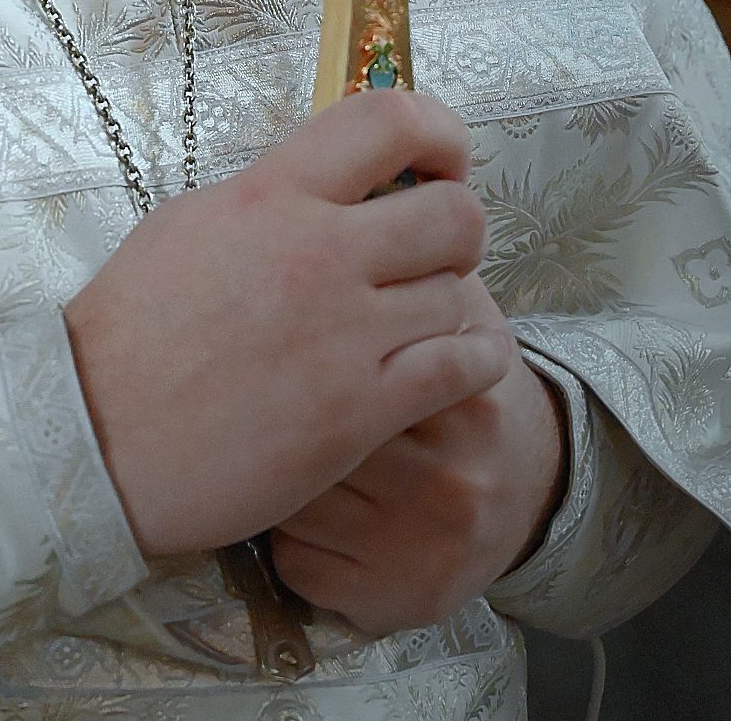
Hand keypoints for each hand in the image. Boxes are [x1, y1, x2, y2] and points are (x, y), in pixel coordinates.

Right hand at [63, 93, 513, 557]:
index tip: (438, 162)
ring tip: (421, 322)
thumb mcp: (190, 224)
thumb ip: (267, 199)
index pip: (388, 120)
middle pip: (456, 213)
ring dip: (451, 306)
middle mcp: (319, 250)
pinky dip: (474, 360)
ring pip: (463, 293)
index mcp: (271, 193)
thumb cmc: (128, 334)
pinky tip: (455, 365)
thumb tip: (321, 186)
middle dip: (457, 231)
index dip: (439, 133)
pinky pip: (464, 366)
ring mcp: (346, 332)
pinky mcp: (361, 409)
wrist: (98, 433)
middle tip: (432, 255)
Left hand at [270, 292, 567, 633]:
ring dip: (277, 475)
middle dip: (280, 412)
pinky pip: (297, 563)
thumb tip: (354, 192)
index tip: (282, 344)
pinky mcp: (395, 602)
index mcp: (461, 396)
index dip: (300, 352)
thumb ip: (412, 260)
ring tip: (288, 450)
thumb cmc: (465, 382)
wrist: (528, 486)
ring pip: (295, 501)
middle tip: (264, 395)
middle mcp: (450, 477)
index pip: (351, 367)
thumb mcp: (459, 310)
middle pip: (315, 435)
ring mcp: (423, 547)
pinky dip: (289, 537)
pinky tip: (308, 510)